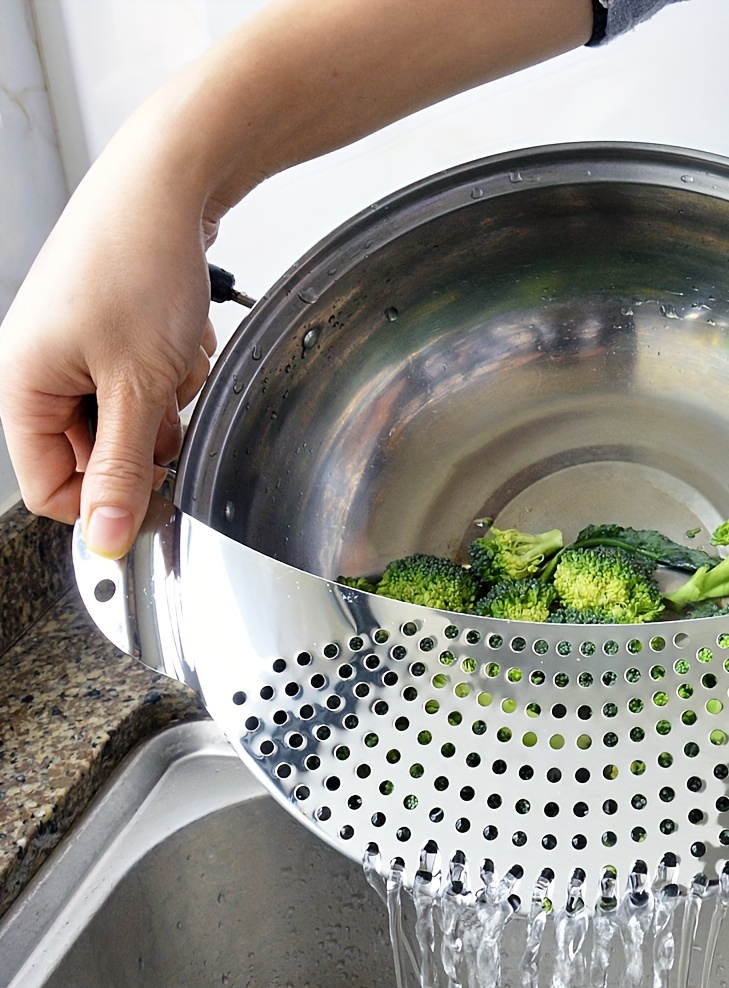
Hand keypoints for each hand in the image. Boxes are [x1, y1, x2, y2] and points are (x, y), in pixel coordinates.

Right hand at [0, 133, 215, 556]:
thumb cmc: (140, 265)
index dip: (107, 502)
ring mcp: (75, 346)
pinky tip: (181, 331)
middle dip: (147, 434)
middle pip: (98, 451)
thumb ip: (124, 468)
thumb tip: (107, 537)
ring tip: (175, 354)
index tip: (158, 499)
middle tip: (169, 399)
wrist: (169, 183)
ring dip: (167, 397)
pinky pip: (147, 380)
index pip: (51, 488)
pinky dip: (174, 366)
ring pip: (132, 416)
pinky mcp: (110, 330)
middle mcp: (40, 368)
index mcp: (22, 385)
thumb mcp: (139, 386)